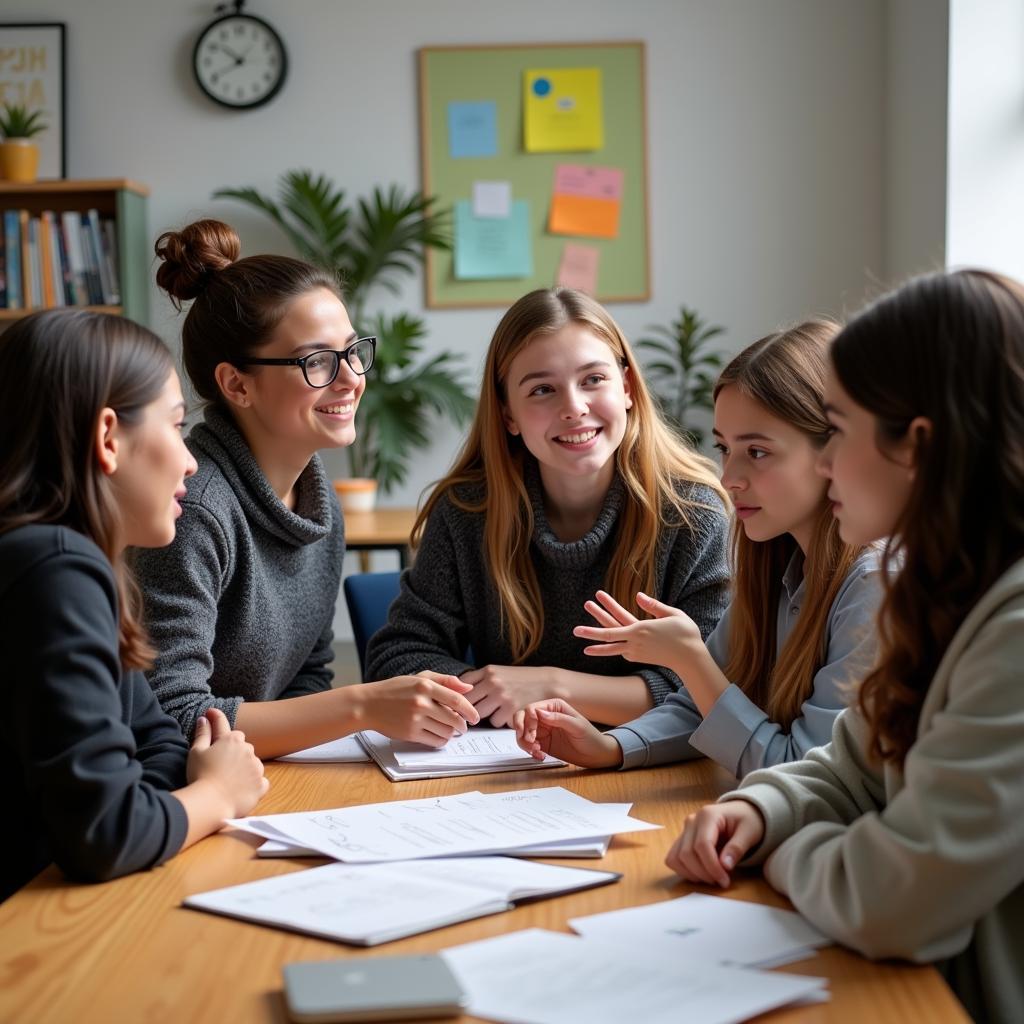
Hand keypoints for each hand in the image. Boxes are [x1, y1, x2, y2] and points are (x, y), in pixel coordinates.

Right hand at [187, 708, 268, 816]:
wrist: (211, 803)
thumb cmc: (200, 776)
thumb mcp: (196, 752)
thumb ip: (202, 733)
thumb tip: (204, 719)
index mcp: (231, 739)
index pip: (224, 725)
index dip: (216, 719)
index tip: (210, 714)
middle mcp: (248, 749)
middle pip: (241, 745)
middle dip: (232, 751)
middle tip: (219, 763)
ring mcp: (257, 767)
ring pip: (252, 762)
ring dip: (244, 767)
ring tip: (229, 779)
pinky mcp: (261, 784)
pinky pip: (261, 781)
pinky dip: (254, 783)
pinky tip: (242, 788)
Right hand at [361, 673, 479, 746]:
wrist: (368, 705)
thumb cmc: (395, 689)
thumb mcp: (419, 678)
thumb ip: (445, 680)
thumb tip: (468, 687)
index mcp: (426, 686)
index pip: (457, 700)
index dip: (470, 710)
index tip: (476, 717)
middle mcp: (421, 702)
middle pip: (454, 719)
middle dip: (463, 726)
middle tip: (464, 727)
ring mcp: (415, 719)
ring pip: (445, 731)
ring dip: (451, 733)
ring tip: (450, 731)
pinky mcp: (409, 733)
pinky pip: (434, 741)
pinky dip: (441, 741)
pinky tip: (440, 736)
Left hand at [460, 664, 561, 727]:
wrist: (548, 683)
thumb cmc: (522, 679)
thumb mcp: (501, 672)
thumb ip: (481, 679)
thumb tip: (459, 690)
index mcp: (489, 671)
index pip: (462, 683)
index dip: (458, 694)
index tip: (457, 700)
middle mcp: (493, 682)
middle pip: (466, 701)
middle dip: (467, 708)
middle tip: (470, 712)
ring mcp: (502, 696)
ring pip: (479, 714)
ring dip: (484, 715)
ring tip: (495, 710)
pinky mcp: (511, 710)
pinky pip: (495, 722)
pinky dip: (500, 720)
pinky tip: (508, 714)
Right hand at [512, 699, 622, 767]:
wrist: (596, 755)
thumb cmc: (591, 737)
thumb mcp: (577, 726)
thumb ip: (559, 718)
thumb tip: (540, 713)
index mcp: (554, 706)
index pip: (531, 709)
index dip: (528, 721)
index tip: (532, 734)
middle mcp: (545, 716)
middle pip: (522, 718)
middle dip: (522, 730)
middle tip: (529, 742)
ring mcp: (542, 730)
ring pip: (521, 732)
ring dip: (524, 743)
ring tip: (537, 751)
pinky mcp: (541, 743)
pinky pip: (527, 744)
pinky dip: (529, 751)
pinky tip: (540, 756)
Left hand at [573, 590, 702, 670]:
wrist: (690, 659)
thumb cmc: (685, 633)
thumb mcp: (672, 614)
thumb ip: (654, 606)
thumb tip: (637, 595)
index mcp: (642, 629)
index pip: (616, 621)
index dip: (604, 609)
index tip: (596, 597)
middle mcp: (635, 642)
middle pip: (608, 637)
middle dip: (590, 633)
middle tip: (574, 630)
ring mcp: (635, 652)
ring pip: (612, 648)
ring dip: (596, 644)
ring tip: (582, 643)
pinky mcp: (638, 657)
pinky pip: (621, 649)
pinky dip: (612, 645)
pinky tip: (609, 639)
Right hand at [664, 800, 765, 887]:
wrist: (741, 812)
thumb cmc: (747, 820)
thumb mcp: (749, 832)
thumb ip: (737, 848)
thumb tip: (725, 866)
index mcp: (708, 815)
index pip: (702, 845)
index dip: (712, 867)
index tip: (725, 881)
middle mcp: (692, 821)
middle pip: (687, 853)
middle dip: (703, 873)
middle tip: (721, 881)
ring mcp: (685, 829)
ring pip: (676, 857)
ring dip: (692, 874)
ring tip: (711, 878)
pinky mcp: (682, 839)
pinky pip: (673, 858)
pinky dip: (683, 870)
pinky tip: (700, 874)